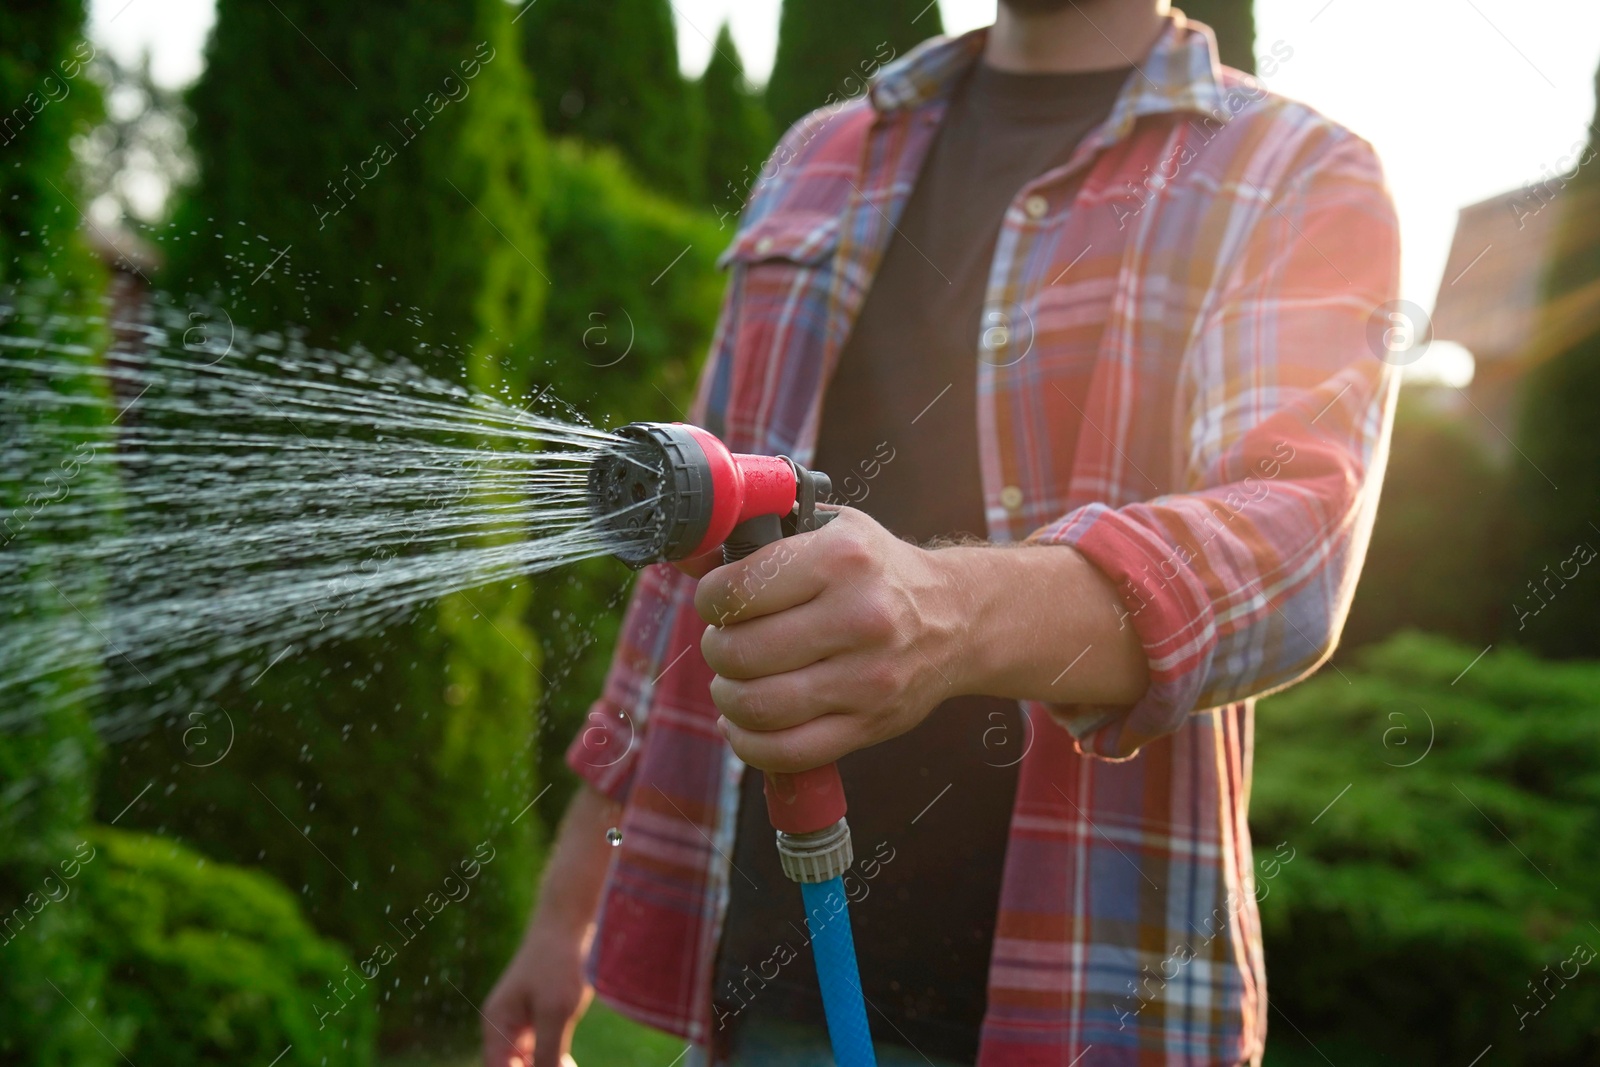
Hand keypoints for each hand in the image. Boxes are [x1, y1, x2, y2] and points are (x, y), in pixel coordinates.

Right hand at [480, 917, 591, 1066]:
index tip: (550, 1066)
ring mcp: (521, 1025)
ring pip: (527, 1064)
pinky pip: (541, 1052)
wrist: (569, 926)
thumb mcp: (554, 1012)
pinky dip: (554, 1060)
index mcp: (496, 1027)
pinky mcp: (539, 1021)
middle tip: (564, 1064)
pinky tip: (568, 1061)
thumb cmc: (558, 964)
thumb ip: (547, 1053)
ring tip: (567, 1063)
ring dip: (546, 1066)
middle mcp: (503, 1030)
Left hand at [693, 507, 964, 771]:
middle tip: (726, 642)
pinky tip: (745, 723)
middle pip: (741, 652)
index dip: (710, 600)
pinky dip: (748, 743)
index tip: (718, 602)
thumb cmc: (876, 570)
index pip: (737, 590)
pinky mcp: (871, 726)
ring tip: (734, 681)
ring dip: (728, 696)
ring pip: (757, 706)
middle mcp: (859, 617)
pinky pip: (786, 752)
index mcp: (842, 559)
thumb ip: (756, 537)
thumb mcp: (828, 531)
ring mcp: (868, 679)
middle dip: (717, 649)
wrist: (957, 620)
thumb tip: (686, 553)